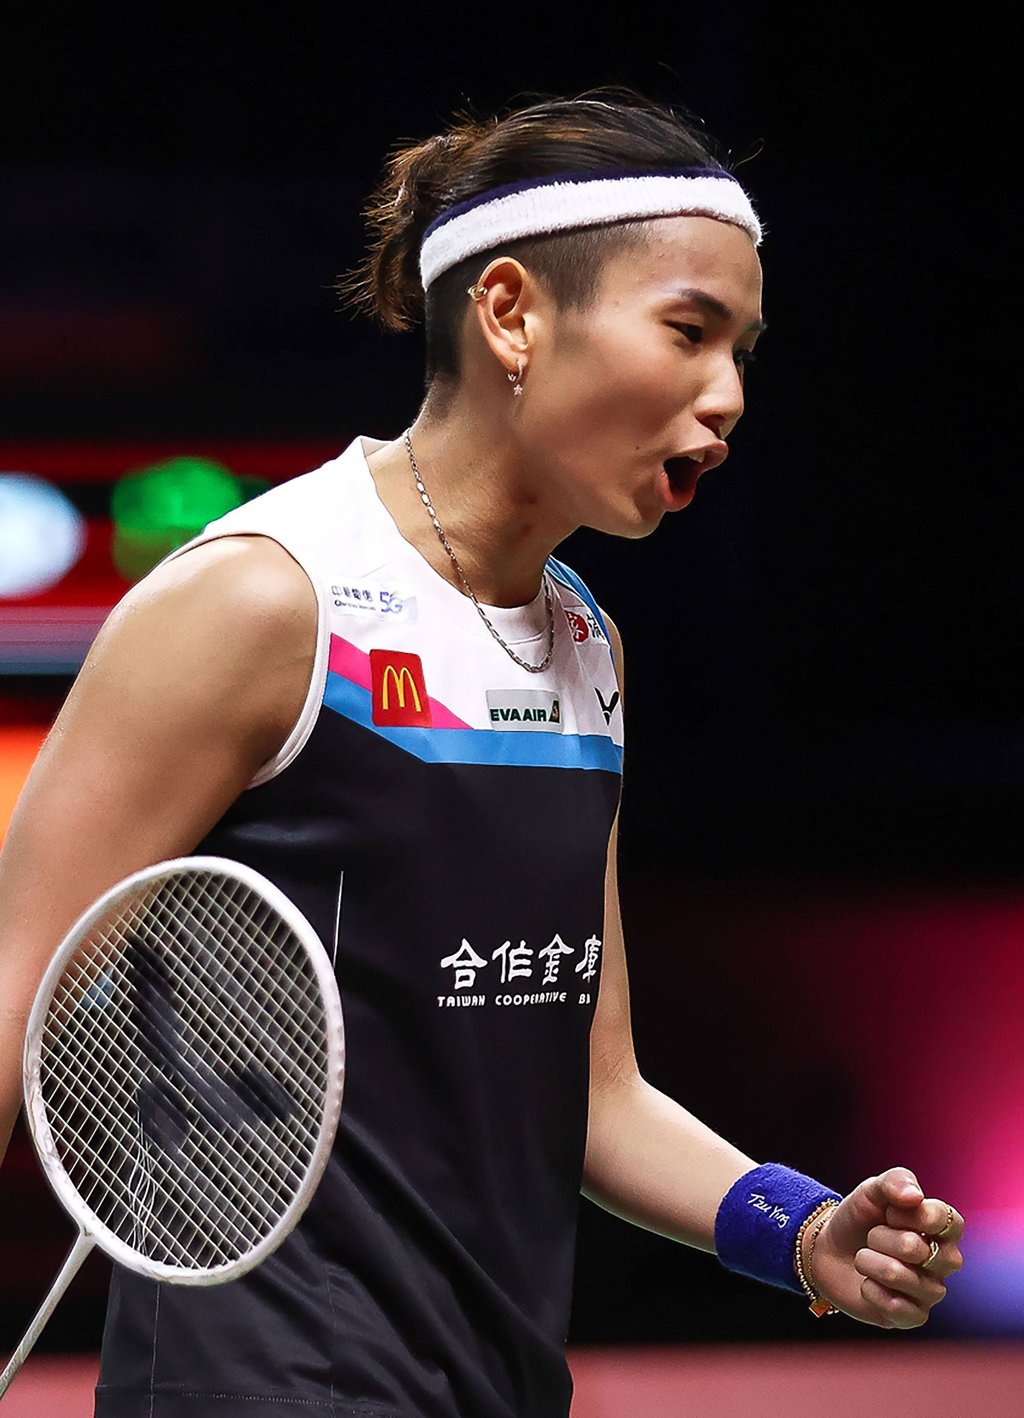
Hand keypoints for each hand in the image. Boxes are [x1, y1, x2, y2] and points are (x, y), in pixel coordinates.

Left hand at [805, 1168, 963, 1328]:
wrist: (828, 1250)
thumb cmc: (860, 1219)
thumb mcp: (873, 1190)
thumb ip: (896, 1182)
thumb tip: (915, 1197)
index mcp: (942, 1228)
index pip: (946, 1220)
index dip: (911, 1215)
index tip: (889, 1213)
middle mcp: (944, 1261)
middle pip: (918, 1249)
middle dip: (881, 1238)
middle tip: (872, 1237)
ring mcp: (931, 1291)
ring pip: (900, 1276)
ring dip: (869, 1262)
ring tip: (864, 1258)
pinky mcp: (913, 1316)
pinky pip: (896, 1306)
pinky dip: (870, 1290)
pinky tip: (867, 1284)